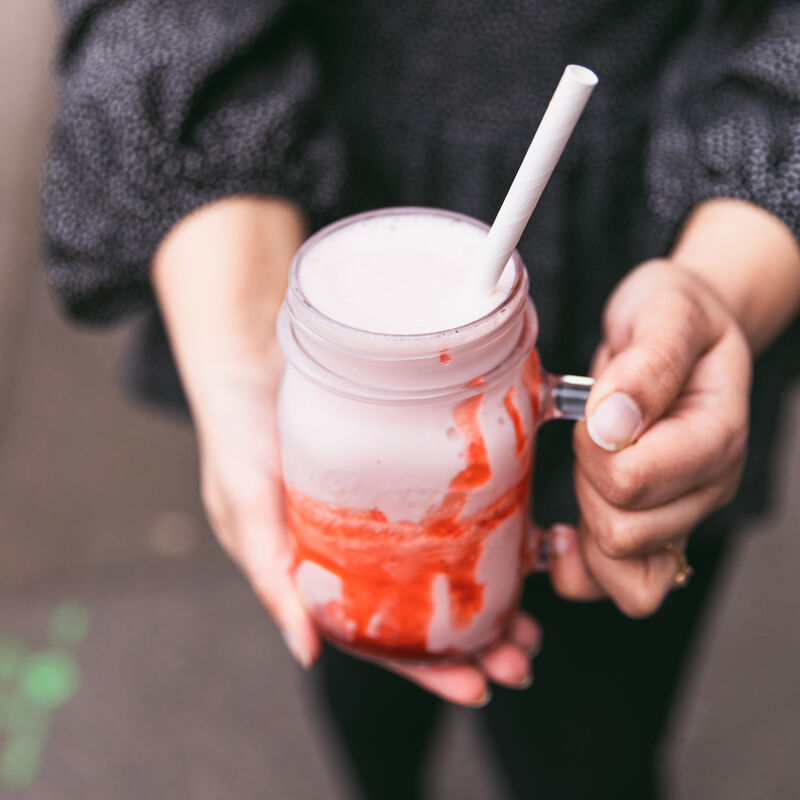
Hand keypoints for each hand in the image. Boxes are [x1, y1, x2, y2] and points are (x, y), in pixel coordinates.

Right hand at [195, 347, 540, 704]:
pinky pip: (449, 514)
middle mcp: (358, 552)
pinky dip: (483, 536)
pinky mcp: (405, 473)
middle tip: (520, 659)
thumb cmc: (236, 438)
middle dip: (474, 645)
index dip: (425, 669)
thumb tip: (308, 652)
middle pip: (423, 614)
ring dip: (489, 600)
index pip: (378, 638)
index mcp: (319, 574)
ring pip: (444, 570)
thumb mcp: (243, 508)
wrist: (251, 360)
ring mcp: (385, 513)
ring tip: (530, 621)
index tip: (476, 686)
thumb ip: (270, 577)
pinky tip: (517, 549)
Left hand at [549, 259, 751, 615]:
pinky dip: (581, 570)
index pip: (635, 481)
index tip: (592, 411)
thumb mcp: (666, 314)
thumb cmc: (675, 318)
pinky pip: (618, 589)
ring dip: (586, 521)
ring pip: (623, 572)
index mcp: (714, 436)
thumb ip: (647, 365)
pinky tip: (563, 531)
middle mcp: (706, 487)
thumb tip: (613, 421)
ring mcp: (682, 515)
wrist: (680, 330)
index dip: (593, 450)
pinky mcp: (654, 531)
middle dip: (586, 483)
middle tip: (589, 434)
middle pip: (624, 533)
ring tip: (588, 469)